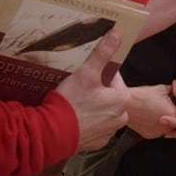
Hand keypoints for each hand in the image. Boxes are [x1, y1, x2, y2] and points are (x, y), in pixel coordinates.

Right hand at [54, 32, 129, 150]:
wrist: (53, 134)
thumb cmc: (72, 102)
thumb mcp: (87, 73)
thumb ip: (103, 53)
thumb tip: (118, 33)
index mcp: (122, 99)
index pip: (114, 78)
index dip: (99, 73)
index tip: (86, 74)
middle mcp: (120, 118)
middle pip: (109, 95)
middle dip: (96, 91)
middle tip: (79, 90)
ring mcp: (109, 132)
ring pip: (103, 111)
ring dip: (93, 106)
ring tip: (75, 103)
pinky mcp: (97, 143)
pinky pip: (95, 127)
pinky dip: (87, 122)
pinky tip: (74, 118)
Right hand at [125, 84, 175, 138]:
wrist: (125, 104)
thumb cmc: (141, 96)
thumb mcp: (162, 89)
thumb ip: (174, 90)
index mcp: (173, 114)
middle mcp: (167, 126)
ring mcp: (158, 132)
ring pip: (171, 129)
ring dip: (171, 122)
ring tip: (164, 111)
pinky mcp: (150, 135)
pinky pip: (160, 131)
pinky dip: (160, 126)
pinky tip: (154, 117)